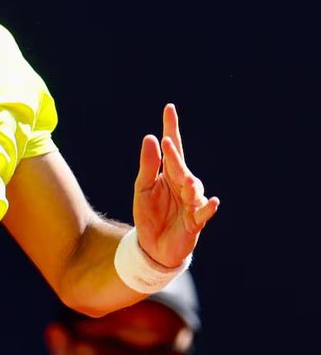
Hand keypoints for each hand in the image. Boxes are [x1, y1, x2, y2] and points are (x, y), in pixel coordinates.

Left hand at [131, 104, 219, 267]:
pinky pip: (203, 214)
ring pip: (194, 189)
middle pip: (181, 166)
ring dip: (190, 183)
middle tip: (168, 140)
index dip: (171, 128)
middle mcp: (182, 185)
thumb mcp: (142, 187)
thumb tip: (150, 138)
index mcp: (169, 174)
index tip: (169, 108)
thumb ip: (148, 165)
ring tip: (186, 180)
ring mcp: (190, 203)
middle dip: (175, 156)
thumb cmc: (148, 214)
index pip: (172, 148)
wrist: (151, 246)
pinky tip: (212, 202)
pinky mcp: (194, 222)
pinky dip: (208, 208)